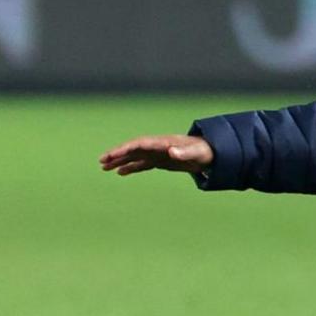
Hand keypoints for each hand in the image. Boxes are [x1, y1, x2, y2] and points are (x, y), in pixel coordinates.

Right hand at [97, 134, 213, 175]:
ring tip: (104, 168)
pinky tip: (120, 173)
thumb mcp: (197, 153)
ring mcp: (159, 153)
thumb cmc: (206, 152)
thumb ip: (184, 152)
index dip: (125, 149)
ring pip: (135, 156)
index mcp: (163, 143)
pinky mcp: (162, 160)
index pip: (140, 144)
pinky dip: (130, 167)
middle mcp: (158, 146)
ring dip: (119, 161)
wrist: (214, 153)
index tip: (112, 156)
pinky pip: (142, 163)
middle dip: (117, 154)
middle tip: (101, 162)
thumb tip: (170, 151)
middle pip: (133, 149)